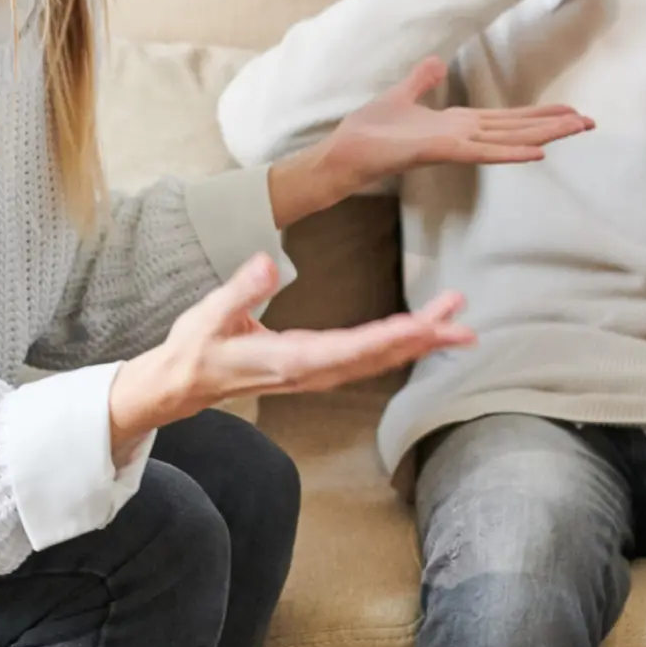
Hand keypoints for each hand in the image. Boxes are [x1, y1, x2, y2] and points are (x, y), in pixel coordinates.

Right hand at [107, 253, 474, 465]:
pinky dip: (399, 347)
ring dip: (418, 343)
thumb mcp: (208, 315)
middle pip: (376, 358)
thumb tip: (265, 262)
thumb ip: (240, 290)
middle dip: (421, 341)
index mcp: (288, 360)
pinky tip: (422, 334)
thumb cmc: (195, 348)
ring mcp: (317, 374)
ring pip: (377, 361)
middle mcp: (310, 372)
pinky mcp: (318, 369)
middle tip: (462, 324)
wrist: (183, 384)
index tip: (425, 326)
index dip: (390, 338)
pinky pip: (367, 360)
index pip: (349, 349)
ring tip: (457, 324)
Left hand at [271, 59, 591, 220]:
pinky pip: (484, 152)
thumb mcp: (401, 95)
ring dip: (546, 135)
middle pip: (519, 128)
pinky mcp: (443, 151)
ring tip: (578, 129)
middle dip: (555, 124)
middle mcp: (464, 136)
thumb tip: (435, 63)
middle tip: (591, 121)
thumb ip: (422, 81)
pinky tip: (539, 152)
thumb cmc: (370, 131)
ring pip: (511, 138)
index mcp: (458, 125)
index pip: (507, 119)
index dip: (538, 114)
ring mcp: (457, 145)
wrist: (346, 152)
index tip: (568, 109)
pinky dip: (512, 153)